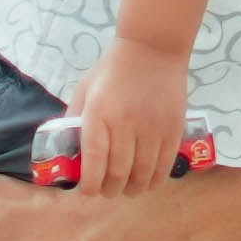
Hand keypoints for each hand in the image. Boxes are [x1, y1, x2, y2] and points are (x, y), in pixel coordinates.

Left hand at [70, 45, 192, 196]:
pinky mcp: (172, 129)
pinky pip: (164, 165)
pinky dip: (154, 180)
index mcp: (98, 114)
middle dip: (110, 189)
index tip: (87, 191)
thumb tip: (67, 149)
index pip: (94, 159)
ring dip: (133, 189)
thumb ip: (75, 119)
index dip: (90, 183)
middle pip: (119, 172)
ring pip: (142, 173)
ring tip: (127, 190)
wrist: (152, 50)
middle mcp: (125, 123)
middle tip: (107, 191)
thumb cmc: (112, 70)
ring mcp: (151, 127)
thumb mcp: (85, 90)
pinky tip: (147, 182)